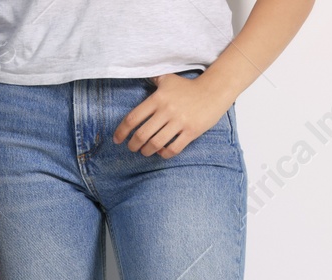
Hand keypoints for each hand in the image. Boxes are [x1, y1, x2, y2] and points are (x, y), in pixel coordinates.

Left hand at [114, 72, 235, 157]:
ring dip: (146, 151)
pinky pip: (173, 149)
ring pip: (156, 144)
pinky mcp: (191, 131)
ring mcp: (180, 122)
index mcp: (158, 99)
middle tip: (132, 147)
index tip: (117, 139)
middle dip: (133, 145)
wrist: (213, 90)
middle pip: (142, 135)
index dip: (122, 131)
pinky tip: (161, 152)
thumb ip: (152, 80)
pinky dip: (164, 153)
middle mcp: (167, 111)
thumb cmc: (187, 87)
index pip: (133, 118)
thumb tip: (138, 73)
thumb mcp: (168, 79)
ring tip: (145, 151)